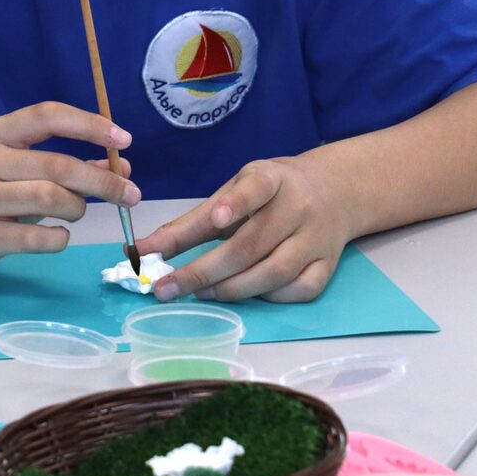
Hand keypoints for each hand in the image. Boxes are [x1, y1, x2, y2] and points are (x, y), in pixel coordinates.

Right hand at [0, 101, 139, 281]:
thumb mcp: (13, 169)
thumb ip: (62, 166)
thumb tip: (120, 166)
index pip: (46, 116)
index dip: (89, 125)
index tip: (124, 139)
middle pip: (57, 165)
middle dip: (103, 180)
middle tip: (132, 194)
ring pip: (50, 198)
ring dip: (79, 207)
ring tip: (79, 213)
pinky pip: (36, 237)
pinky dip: (59, 237)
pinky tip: (58, 236)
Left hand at [138, 155, 359, 302]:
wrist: (333, 191)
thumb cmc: (267, 193)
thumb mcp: (231, 192)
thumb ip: (191, 222)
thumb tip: (143, 250)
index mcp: (272, 178)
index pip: (255, 188)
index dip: (236, 203)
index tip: (217, 217)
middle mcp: (298, 207)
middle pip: (252, 244)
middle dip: (205, 269)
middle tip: (168, 286)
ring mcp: (317, 238)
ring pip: (275, 272)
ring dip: (232, 288)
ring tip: (199, 292)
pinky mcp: (328, 265)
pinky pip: (300, 290)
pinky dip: (270, 297)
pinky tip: (245, 294)